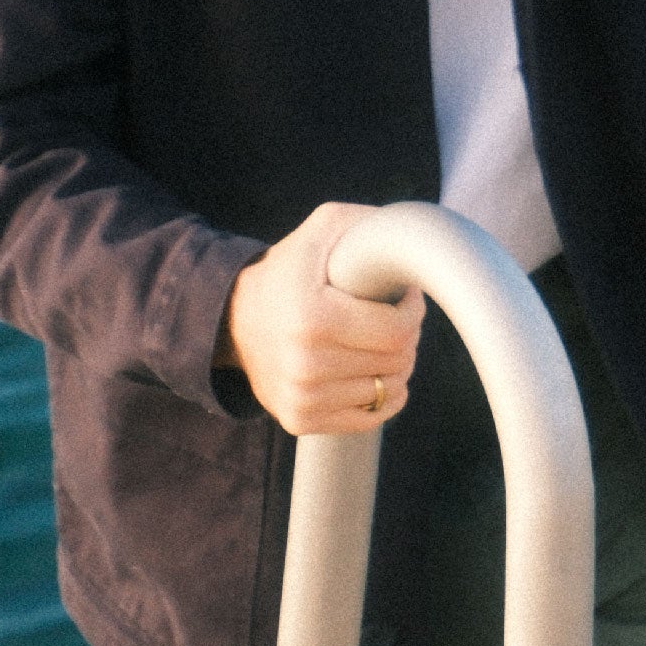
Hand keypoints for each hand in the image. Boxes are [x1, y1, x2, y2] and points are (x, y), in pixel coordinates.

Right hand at [217, 202, 425, 435]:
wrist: (232, 319)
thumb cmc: (290, 270)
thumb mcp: (322, 230)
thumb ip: (369, 224)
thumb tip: (413, 237)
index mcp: (313, 318)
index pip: (396, 331)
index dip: (413, 312)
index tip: (405, 298)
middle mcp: (305, 365)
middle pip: (395, 361)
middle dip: (406, 336)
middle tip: (391, 317)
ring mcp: (302, 398)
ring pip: (389, 390)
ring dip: (395, 364)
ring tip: (376, 341)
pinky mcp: (300, 420)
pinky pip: (373, 416)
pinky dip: (382, 394)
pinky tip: (370, 370)